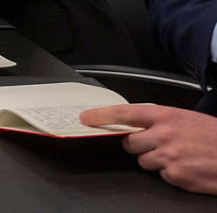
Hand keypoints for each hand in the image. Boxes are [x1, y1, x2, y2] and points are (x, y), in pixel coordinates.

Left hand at [81, 104, 216, 193]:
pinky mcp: (176, 176)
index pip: (124, 113)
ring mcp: (169, 156)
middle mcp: (164, 135)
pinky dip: (171, 173)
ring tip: (180, 155)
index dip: (101, 116)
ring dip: (156, 160)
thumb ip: (160, 121)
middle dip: (138, 145)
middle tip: (158, 144)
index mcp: (166, 115)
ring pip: (143, 161)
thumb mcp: (187, 119)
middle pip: (129, 142)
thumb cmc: (215, 136)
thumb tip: (136, 125)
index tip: (85, 118)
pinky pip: (161, 175)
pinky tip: (188, 167)